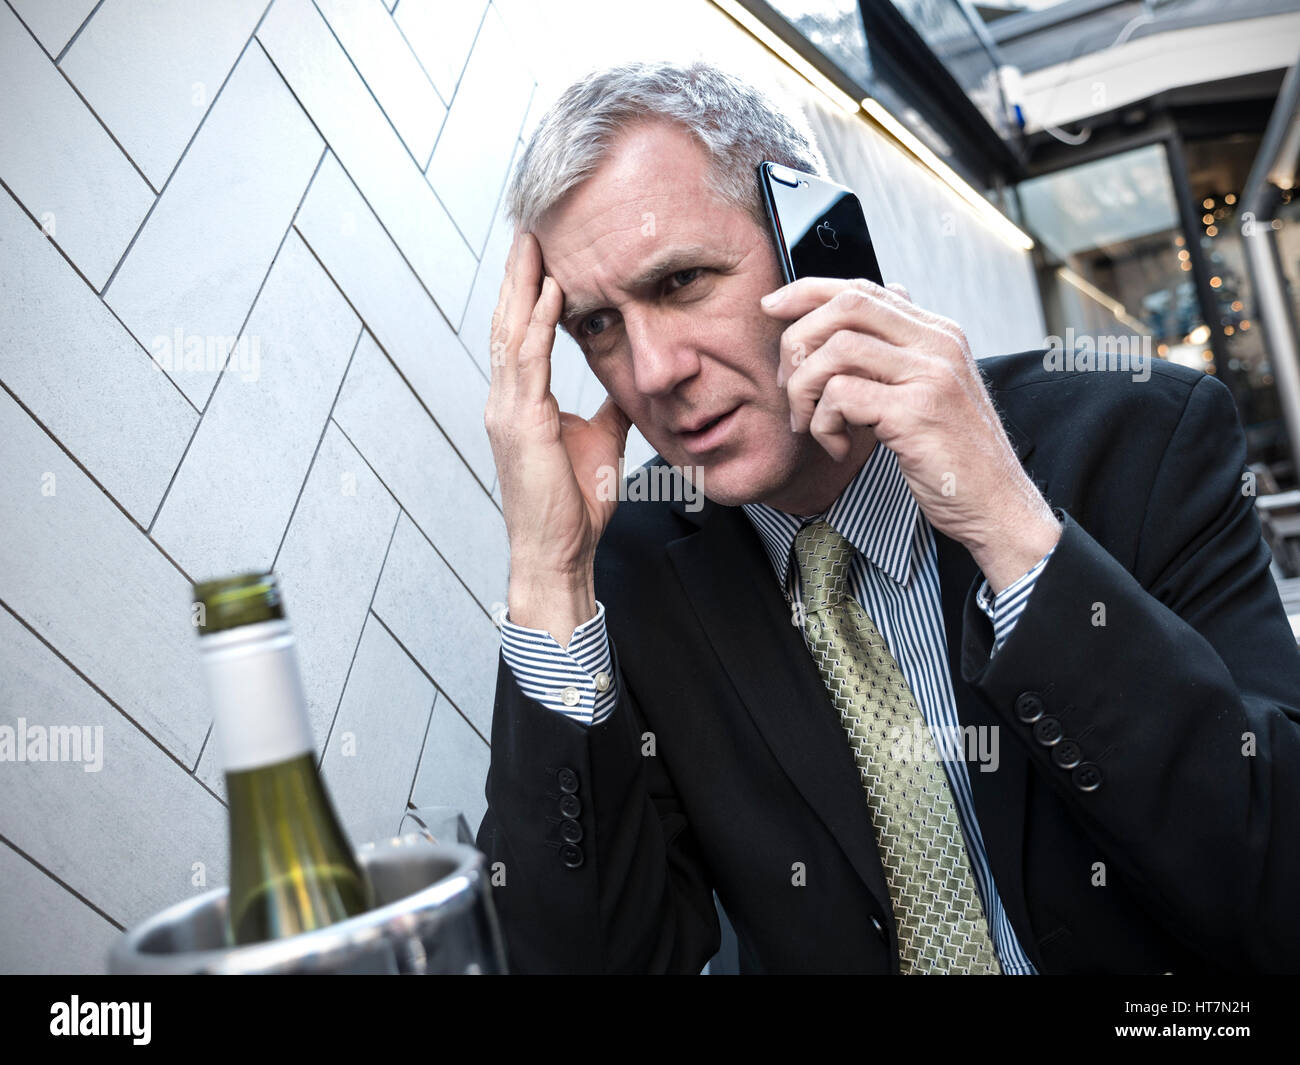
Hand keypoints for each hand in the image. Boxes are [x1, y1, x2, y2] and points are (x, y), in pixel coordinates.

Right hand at [485, 229, 632, 641]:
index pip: (521, 335)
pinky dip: (541, 324)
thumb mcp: (599, 440)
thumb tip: (625, 381)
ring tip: (534, 245)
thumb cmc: (574, 505)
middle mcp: (506, 401)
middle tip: (528, 231)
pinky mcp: (521, 425)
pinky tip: (553, 293)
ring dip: (524, 286)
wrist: (560, 551)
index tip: (539, 255)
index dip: (527, 294)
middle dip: (518, 275)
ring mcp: (508, 411)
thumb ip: (606, 407)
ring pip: (513, 333)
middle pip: (508, 323)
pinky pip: (530, 362)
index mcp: (521, 404)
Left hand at [761, 277, 1059, 589]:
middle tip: (788, 385)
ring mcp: (930, 375)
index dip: (808, 291)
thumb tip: (884, 298)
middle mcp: (938, 343)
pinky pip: (841, 396)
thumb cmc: (956, 457)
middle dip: (798, 342)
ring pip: (836, 350)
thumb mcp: (933, 390)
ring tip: (810, 424)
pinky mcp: (916, 412)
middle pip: (845, 307)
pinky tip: (837, 447)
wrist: (998, 506)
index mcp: (939, 333)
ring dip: (805, 390)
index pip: (863, 289)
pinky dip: (823, 423)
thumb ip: (904, 350)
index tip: (772, 307)